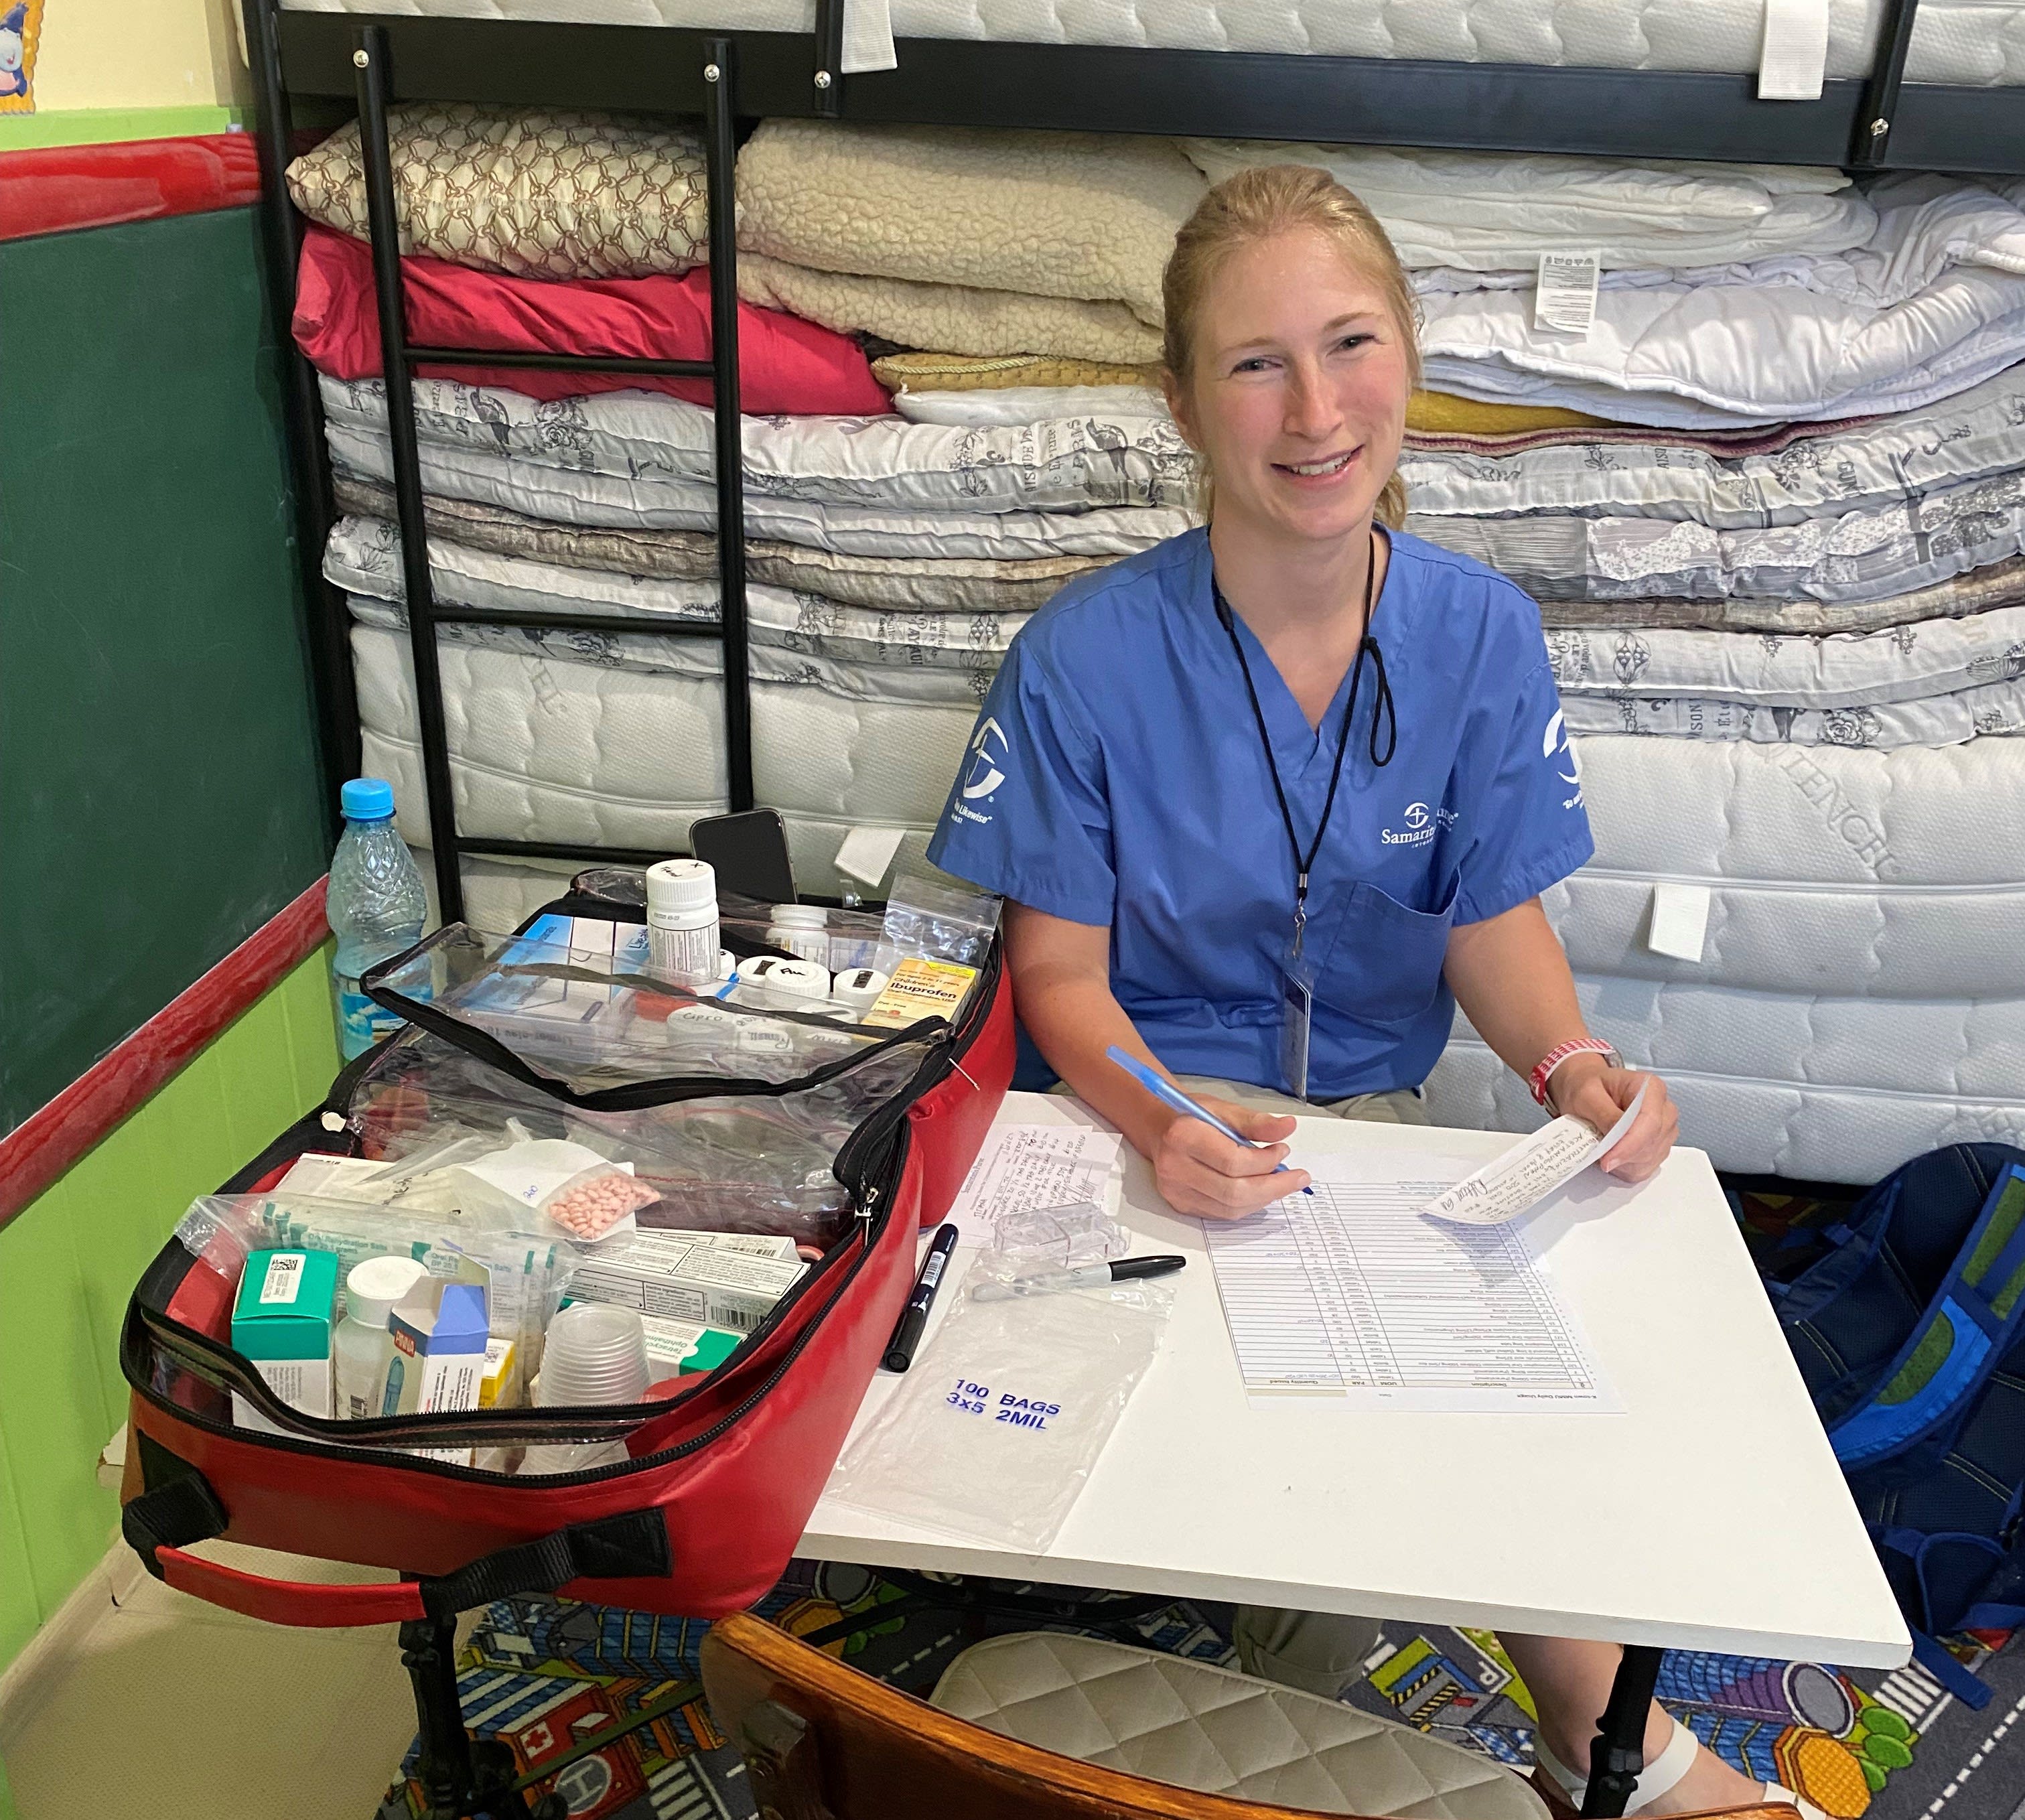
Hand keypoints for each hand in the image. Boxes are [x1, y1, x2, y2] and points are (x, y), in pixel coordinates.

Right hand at [1151, 1097, 1310, 1220]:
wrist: (1158, 1128)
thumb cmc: (1190, 1116)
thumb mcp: (1224, 1109)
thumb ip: (1256, 1122)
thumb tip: (1287, 1127)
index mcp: (1184, 1136)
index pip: (1233, 1162)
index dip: (1265, 1161)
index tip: (1283, 1151)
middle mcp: (1175, 1167)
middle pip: (1233, 1191)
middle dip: (1273, 1187)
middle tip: (1297, 1178)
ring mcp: (1176, 1190)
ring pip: (1230, 1209)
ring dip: (1262, 1198)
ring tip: (1280, 1183)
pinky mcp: (1180, 1204)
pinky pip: (1221, 1214)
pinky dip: (1246, 1205)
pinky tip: (1259, 1191)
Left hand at [1550, 1057, 1677, 1182]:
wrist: (1586, 1089)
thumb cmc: (1587, 1086)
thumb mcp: (1586, 1094)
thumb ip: (1603, 1114)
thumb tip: (1617, 1138)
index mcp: (1651, 1088)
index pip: (1650, 1122)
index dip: (1630, 1144)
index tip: (1607, 1159)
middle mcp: (1664, 1110)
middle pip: (1652, 1143)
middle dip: (1622, 1154)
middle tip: (1596, 1151)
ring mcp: (1664, 1131)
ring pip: (1649, 1160)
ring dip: (1622, 1162)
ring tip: (1601, 1147)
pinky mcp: (1657, 1149)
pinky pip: (1644, 1169)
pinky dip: (1624, 1168)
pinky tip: (1610, 1154)